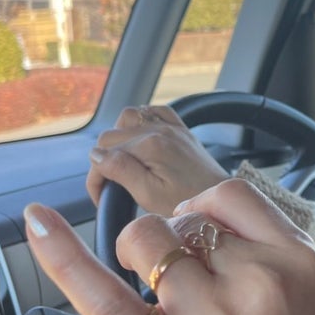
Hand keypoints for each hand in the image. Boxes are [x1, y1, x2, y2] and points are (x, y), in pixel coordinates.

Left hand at [24, 179, 314, 314]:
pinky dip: (63, 256)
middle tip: (177, 289)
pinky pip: (104, 294)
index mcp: (299, 264)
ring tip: (147, 294)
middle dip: (172, 245)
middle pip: (187, 219)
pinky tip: (39, 225)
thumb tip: (190, 221)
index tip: (191, 228)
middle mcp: (258, 283)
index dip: (201, 207)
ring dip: (137, 256)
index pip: (231, 195)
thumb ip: (260, 259)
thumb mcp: (305, 307)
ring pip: (148, 240)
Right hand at [87, 105, 226, 216]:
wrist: (219, 201)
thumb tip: (96, 154)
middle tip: (110, 186)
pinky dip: (142, 122)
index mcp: (149, 145)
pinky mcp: (181, 130)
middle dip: (103, 159)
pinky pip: (154, 111)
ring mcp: (171, 126)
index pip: (103, 152)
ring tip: (123, 163)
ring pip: (129, 117)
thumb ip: (121, 170)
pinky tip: (141, 140)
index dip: (95, 178)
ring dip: (119, 137)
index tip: (100, 198)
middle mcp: (159, 129)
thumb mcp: (148, 194)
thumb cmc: (187, 203)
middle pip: (112, 134)